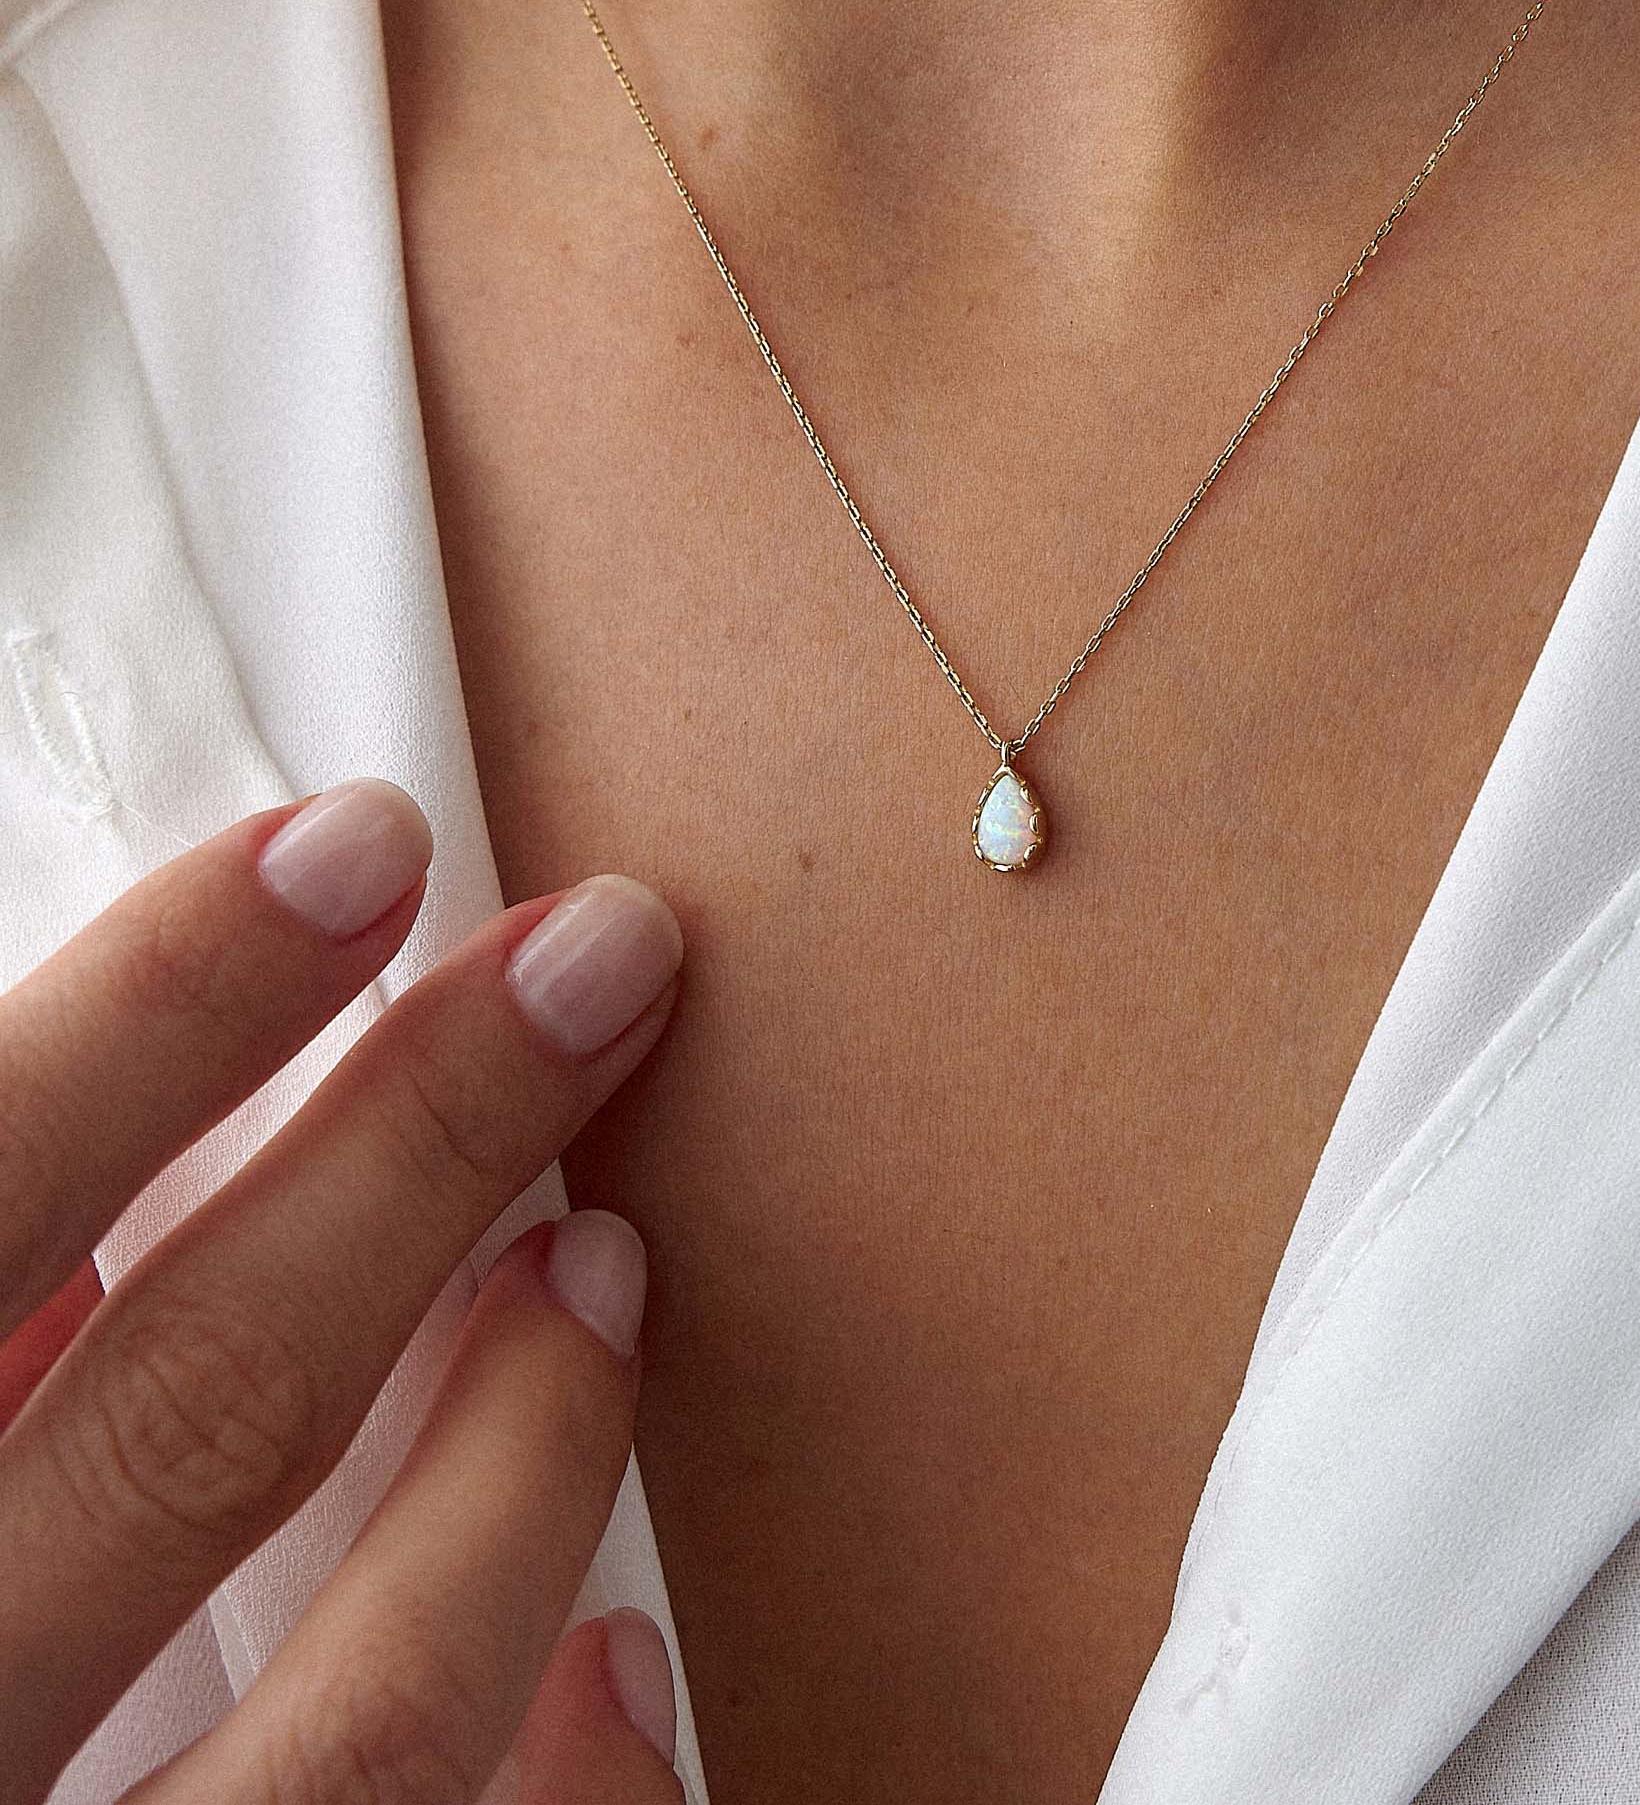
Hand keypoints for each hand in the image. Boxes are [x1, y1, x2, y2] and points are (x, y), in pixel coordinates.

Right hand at [0, 780, 690, 1801]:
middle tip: (598, 964)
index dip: (165, 1006)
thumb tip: (102, 1201)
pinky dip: (561, 1784)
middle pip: (195, 1419)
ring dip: (523, 1456)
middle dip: (417, 1153)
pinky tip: (618, 1650)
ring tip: (608, 1257)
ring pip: (353, 1722)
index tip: (358, 847)